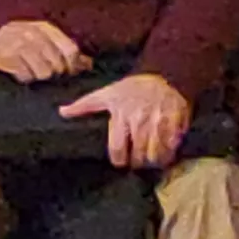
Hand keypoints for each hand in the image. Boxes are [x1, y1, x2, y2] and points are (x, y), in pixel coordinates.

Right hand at [0, 17, 84, 82]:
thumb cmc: (20, 48)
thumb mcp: (44, 44)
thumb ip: (66, 53)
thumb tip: (88, 64)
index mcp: (44, 27)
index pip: (70, 50)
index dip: (73, 66)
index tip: (68, 74)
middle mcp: (30, 32)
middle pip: (57, 63)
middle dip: (55, 74)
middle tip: (46, 76)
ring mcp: (15, 42)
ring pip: (43, 71)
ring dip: (39, 77)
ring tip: (33, 75)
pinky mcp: (2, 55)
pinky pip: (25, 75)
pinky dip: (25, 79)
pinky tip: (21, 75)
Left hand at [59, 71, 191, 168]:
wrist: (164, 76)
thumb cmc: (132, 88)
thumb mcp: (107, 93)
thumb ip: (84, 105)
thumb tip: (62, 111)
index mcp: (121, 115)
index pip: (117, 150)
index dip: (118, 160)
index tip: (120, 161)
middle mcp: (140, 121)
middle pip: (138, 157)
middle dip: (136, 162)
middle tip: (136, 160)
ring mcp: (160, 124)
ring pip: (156, 157)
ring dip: (152, 161)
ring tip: (149, 159)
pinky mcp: (176, 125)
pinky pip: (172, 149)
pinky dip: (168, 154)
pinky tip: (164, 152)